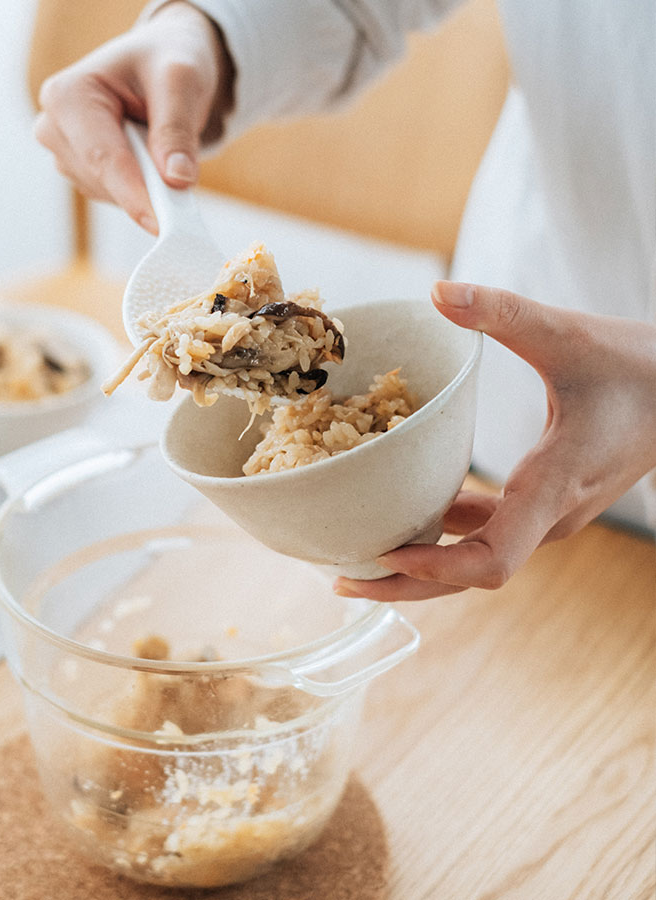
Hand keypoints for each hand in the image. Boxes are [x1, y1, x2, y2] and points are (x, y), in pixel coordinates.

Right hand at [33, 2, 232, 234]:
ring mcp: (66, 155)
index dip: (133, 193)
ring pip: (108, 194)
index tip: (160, 224)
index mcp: (67, 95)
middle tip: (186, 187)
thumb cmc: (164, 62)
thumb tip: (178, 179)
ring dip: (144, 186)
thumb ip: (177, 128)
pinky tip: (153, 164)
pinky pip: (114, 198)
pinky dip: (140, 191)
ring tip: (167, 152)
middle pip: (102, 180)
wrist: (160, 65)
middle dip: (145, 189)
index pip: (101, 157)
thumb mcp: (180, 79)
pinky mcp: (82, 174)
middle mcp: (55, 127)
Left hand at [335, 280, 655, 601]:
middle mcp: (548, 516)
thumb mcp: (567, 334)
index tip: (382, 555)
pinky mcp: (542, 502)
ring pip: (475, 558)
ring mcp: (546, 514)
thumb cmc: (639, 367)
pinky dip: (442, 531)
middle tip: (339, 580)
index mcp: (553, 489)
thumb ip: (502, 314)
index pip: (491, 560)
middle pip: (469, 575)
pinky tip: (403, 510)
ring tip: (355, 551)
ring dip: (418, 561)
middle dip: (405, 583)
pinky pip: (485, 531)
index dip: (434, 568)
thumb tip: (437, 291)